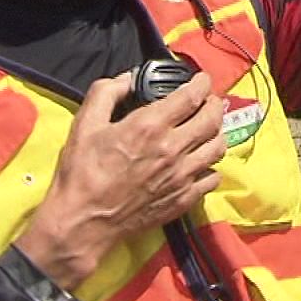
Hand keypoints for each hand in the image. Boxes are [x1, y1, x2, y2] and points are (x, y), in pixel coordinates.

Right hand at [15, 71, 225, 290]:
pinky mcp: (184, 199)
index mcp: (150, 126)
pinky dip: (211, 165)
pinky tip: (200, 161)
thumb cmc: (82, 173)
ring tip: (208, 128)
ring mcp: (182, 176)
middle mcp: (173, 149)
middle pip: (212, 119)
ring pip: (218, 147)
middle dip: (213, 103)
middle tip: (207, 100)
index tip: (201, 79)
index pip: (192, 96)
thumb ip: (107, 92)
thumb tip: (128, 79)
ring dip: (217, 132)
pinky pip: (213, 177)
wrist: (84, 221)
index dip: (201, 82)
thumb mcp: (85, 123)